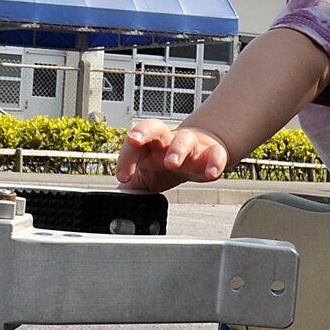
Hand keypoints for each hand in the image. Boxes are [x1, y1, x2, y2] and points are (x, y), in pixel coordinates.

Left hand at [115, 120, 229, 192]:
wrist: (202, 152)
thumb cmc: (169, 162)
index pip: (133, 144)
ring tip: (172, 163)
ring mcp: (192, 145)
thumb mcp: (147, 177)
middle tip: (135, 141)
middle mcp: (169, 141)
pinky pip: (216, 153)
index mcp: (150, 146)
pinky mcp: (213, 153)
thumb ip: (132, 188)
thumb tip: (114, 202)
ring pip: (185, 138)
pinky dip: (214, 162)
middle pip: (155, 127)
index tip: (122, 176)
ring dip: (177, 148)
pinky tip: (210, 172)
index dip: (125, 158)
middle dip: (143, 132)